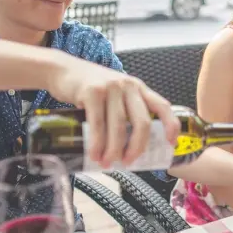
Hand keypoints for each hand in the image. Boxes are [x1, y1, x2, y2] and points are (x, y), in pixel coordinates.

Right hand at [46, 56, 179, 167]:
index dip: (170, 126)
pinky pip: (98, 124)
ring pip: (119, 126)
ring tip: (107, 163)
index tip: (170, 144)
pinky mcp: (92, 92)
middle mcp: (128, 85)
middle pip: (141, 122)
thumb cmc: (89, 87)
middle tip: (128, 162)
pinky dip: (97, 143)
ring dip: (114, 150)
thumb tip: (131, 147)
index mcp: (138, 88)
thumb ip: (125, 110)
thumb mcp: (114, 93)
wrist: (62, 69)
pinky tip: (94, 155)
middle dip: (137, 147)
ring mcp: (111, 87)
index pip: (162, 106)